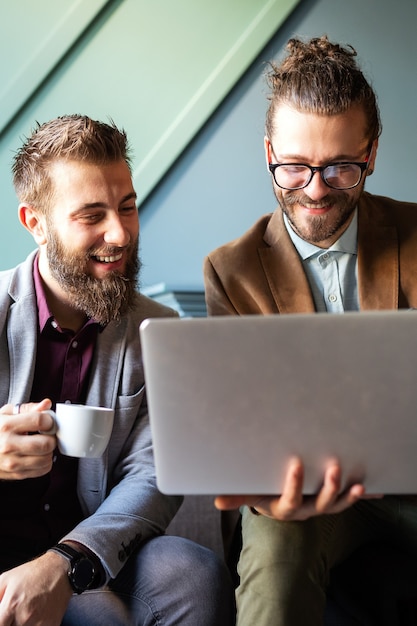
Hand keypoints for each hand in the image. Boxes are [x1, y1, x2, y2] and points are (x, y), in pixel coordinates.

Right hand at [0, 399, 56, 479]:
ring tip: (40, 444)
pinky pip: (42, 470)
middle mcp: (9, 445)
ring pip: (46, 459)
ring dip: (49, 451)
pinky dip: (45, 462)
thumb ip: (28, 408)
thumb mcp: (6, 413)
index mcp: (6, 426)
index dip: (49, 420)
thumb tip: (46, 404)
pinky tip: (37, 455)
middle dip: (51, 437)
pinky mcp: (15, 474)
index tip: (48, 421)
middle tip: (46, 434)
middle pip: (46, 443)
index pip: (39, 421)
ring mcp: (12, 462)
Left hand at [0, 551, 72, 624]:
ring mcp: (39, 623)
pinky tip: (36, 615)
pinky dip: (34, 625)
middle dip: (9, 622)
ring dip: (21, 624)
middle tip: (13, 614)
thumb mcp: (6, 579)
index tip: (3, 618)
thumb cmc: (34, 573)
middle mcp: (25, 617)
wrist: (60, 570)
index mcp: (11, 604)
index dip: (1, 622)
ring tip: (25, 614)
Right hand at [215, 458, 381, 520]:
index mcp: (285, 508)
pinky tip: (376, 489)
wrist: (278, 502)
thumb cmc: (263, 492)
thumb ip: (236, 496)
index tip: (297, 463)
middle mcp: (306, 510)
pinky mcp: (332, 501)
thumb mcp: (250, 494)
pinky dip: (361, 497)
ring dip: (348, 494)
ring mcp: (321, 506)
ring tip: (357, 483)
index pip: (291, 500)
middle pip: (321, 504)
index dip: (295, 484)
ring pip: (337, 504)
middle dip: (329, 487)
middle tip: (334, 467)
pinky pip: (348, 501)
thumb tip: (217, 501)